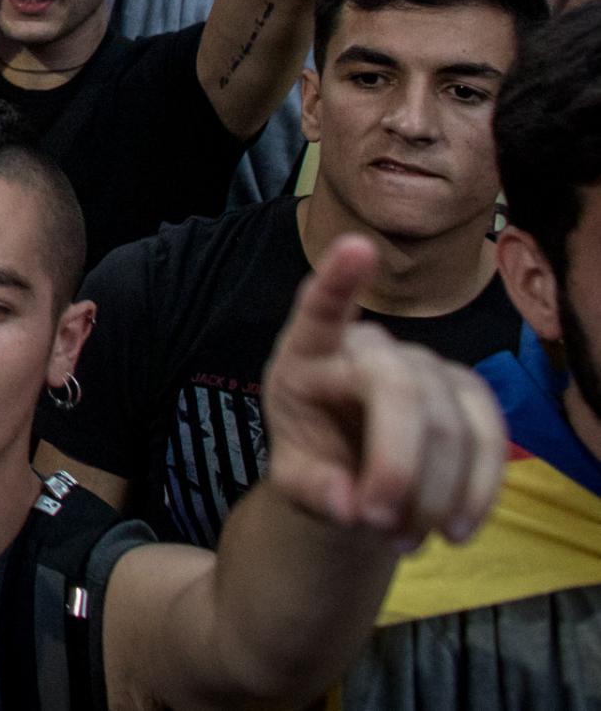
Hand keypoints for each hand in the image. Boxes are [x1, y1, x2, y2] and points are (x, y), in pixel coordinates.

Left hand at [258, 236, 505, 546]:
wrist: (353, 479)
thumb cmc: (314, 463)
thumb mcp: (296, 482)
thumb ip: (310, 491)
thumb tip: (348, 507)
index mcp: (305, 356)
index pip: (319, 311)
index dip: (339, 281)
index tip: (356, 247)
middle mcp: (367, 348)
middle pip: (399, 388)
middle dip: (397, 465)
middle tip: (377, 523)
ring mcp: (424, 365)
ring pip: (449, 423)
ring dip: (434, 495)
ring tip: (403, 540)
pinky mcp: (468, 393)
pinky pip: (490, 436)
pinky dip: (478, 490)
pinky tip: (457, 529)